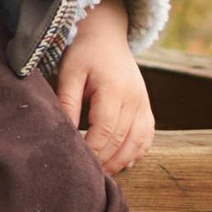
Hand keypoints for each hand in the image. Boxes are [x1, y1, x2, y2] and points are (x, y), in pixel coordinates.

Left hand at [56, 0, 155, 175]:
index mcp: (114, 89)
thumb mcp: (70, 73)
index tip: (77, 162)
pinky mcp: (147, 110)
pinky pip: (146, 139)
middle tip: (85, 174)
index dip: (92, 150)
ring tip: (101, 173)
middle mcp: (134, 99)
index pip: (105, 130)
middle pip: (121, 141)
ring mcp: (144, 105)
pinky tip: (120, 163)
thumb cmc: (84, 55)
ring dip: (120, 162)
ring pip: (137, 144)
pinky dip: (135, 154)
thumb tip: (64, 133)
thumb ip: (67, 102)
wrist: (108, 37)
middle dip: (103, 161)